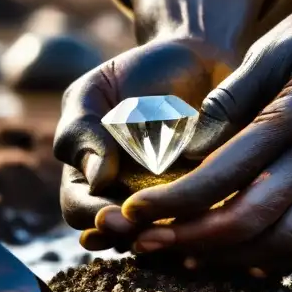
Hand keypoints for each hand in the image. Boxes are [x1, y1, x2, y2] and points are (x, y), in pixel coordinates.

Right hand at [52, 38, 236, 249]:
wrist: (196, 57)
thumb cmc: (138, 74)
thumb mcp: (95, 92)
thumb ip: (80, 130)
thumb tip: (96, 179)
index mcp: (91, 178)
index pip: (80, 210)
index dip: (93, 217)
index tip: (109, 214)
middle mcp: (128, 199)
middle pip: (120, 234)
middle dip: (128, 233)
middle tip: (137, 226)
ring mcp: (169, 202)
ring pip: (163, 235)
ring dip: (165, 234)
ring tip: (172, 223)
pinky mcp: (211, 199)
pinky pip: (206, 221)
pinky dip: (206, 219)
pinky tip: (211, 211)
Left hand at [117, 0, 291, 269]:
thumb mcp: (275, 45)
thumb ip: (230, 99)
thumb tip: (181, 151)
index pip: (227, 173)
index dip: (176, 201)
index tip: (136, 212)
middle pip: (256, 218)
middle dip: (194, 239)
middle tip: (150, 243)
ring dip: (236, 258)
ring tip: (193, 254)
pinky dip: (284, 259)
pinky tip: (248, 256)